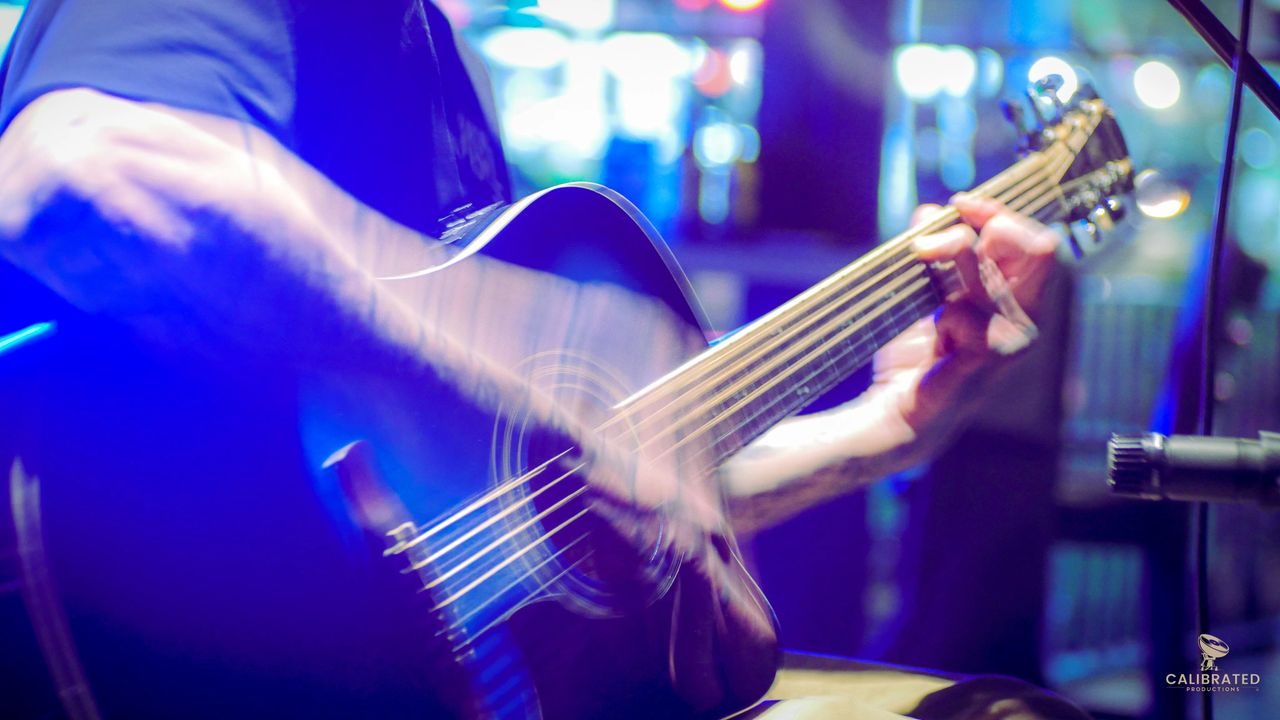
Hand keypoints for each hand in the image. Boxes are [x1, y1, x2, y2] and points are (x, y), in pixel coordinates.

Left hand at [871, 195, 1059, 434]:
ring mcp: (1014, 338)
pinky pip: (965, 309)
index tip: (960, 204)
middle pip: (1038, 247)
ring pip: (990, 269)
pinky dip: (943, 313)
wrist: (898, 414)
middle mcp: (1027, 317)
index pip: (1036, 240)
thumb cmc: (915, 360)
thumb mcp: (927, 294)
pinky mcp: (992, 355)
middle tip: (934, 236)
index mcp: (1020, 299)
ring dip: (948, 264)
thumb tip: (929, 211)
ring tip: (928, 289)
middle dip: (984, 226)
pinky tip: (940, 340)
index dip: (999, 213)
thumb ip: (935, 253)